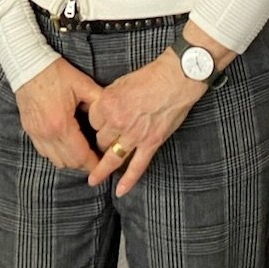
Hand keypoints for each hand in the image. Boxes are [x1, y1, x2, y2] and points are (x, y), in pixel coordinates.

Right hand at [15, 55, 103, 170]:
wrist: (28, 66)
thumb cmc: (55, 73)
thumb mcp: (83, 84)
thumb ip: (99, 102)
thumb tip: (112, 115)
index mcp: (62, 124)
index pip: (82, 156)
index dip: (95, 163)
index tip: (105, 161)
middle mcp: (48, 134)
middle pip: (70, 163)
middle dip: (85, 163)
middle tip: (97, 156)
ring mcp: (36, 134)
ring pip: (56, 161)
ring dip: (71, 160)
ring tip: (82, 151)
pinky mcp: (29, 130)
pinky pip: (45, 152)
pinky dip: (57, 153)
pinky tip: (65, 144)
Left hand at [86, 51, 201, 196]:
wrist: (176, 78)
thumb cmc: (150, 76)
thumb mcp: (120, 83)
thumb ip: (109, 99)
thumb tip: (103, 110)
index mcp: (108, 103)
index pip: (93, 120)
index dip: (96, 122)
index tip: (99, 124)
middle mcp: (117, 121)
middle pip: (100, 139)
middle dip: (102, 141)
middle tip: (104, 143)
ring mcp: (134, 134)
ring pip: (112, 155)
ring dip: (104, 166)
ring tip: (94, 178)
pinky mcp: (150, 143)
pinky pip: (137, 166)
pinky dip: (128, 180)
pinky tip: (120, 191)